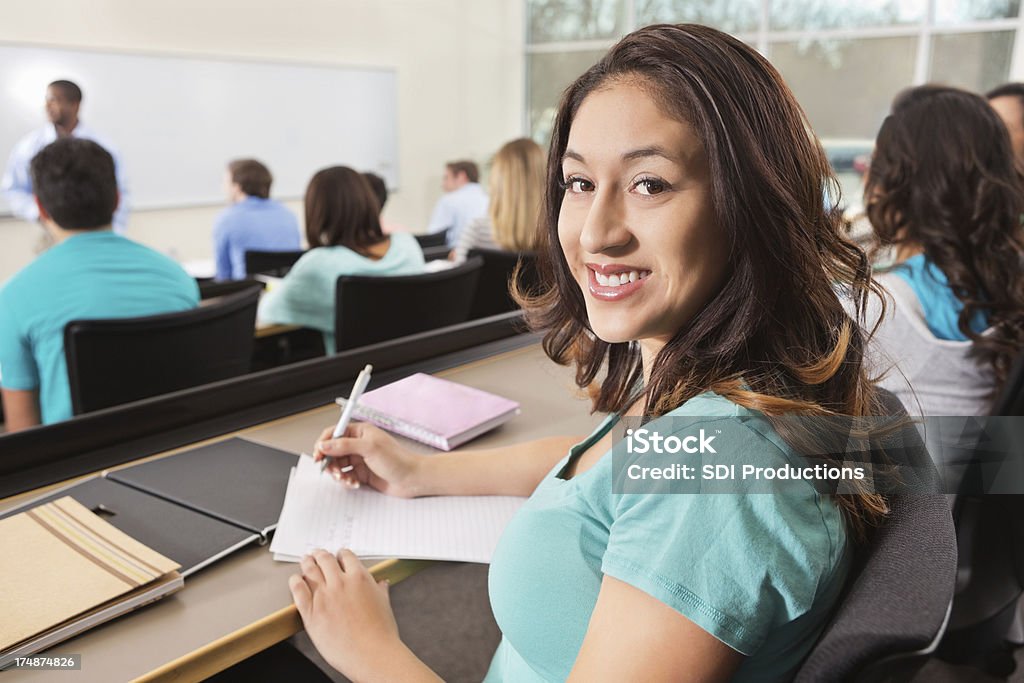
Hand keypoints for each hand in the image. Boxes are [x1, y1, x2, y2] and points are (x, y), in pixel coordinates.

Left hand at [289, 549, 399, 680]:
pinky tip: (295, 579)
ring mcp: (324, 596)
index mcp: (359, 578)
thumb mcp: (384, 605)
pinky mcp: (311, 612)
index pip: (346, 556)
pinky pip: (298, 591)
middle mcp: (340, 583)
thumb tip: (382, 584)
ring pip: (310, 571)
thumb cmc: (380, 633)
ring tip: (305, 560)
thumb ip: (380, 590)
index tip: (338, 556)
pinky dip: (295, 582)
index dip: (341, 554)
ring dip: (307, 562)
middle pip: (325, 559)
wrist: (371, 653)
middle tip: (317, 554)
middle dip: (321, 555)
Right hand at [313, 422, 423, 496]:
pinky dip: (346, 481)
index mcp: (360, 432)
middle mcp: (358, 444)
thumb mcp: (369, 448)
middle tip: (333, 471)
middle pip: (333, 451)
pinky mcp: (362, 473)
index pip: (334, 433)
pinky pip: (345, 476)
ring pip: (338, 465)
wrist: (412, 479)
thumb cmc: (398, 460)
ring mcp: (360, 459)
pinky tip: (354, 483)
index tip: (318, 454)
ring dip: (338, 474)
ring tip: (346, 479)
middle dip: (331, 462)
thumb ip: (344, 445)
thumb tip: (325, 444)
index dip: (324, 443)